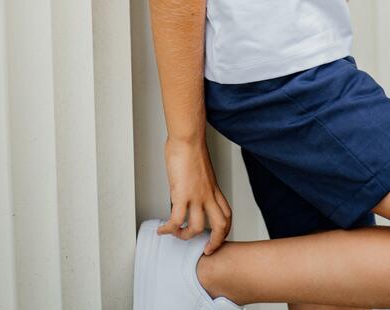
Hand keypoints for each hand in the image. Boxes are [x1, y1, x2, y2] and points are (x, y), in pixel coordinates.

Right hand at [157, 136, 231, 254]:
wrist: (188, 138)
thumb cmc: (191, 147)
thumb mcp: (200, 170)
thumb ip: (198, 183)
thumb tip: (190, 190)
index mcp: (213, 189)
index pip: (226, 214)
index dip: (224, 230)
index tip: (216, 238)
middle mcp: (208, 195)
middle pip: (221, 225)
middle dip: (215, 242)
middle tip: (205, 250)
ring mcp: (196, 196)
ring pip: (198, 228)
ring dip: (186, 236)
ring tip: (175, 234)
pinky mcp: (182, 194)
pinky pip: (176, 220)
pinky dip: (169, 229)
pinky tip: (162, 229)